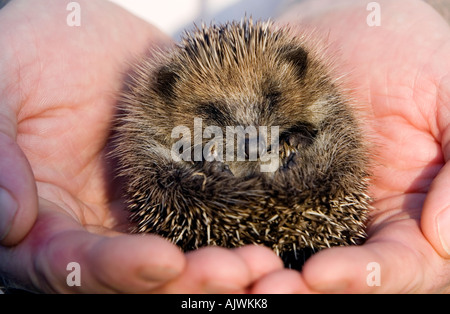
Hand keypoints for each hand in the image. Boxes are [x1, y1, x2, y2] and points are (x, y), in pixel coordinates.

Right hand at [0, 0, 283, 292]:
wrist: (87, 32)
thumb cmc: (29, 53)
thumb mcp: (0, 94)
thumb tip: (8, 222)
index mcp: (43, 223)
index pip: (72, 266)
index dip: (115, 270)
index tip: (163, 261)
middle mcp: (94, 229)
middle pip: (139, 276)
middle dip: (185, 281)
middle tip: (235, 273)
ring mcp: (141, 210)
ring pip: (181, 256)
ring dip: (220, 268)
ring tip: (261, 264)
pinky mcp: (179, 187)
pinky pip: (209, 218)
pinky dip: (237, 231)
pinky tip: (267, 234)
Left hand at [251, 0, 449, 292]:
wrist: (344, 33)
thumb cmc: (409, 57)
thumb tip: (444, 239)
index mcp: (411, 216)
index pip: (399, 266)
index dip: (366, 277)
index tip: (322, 273)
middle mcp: (360, 223)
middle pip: (338, 276)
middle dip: (305, 288)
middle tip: (266, 287)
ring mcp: (313, 209)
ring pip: (293, 258)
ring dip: (266, 274)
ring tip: (234, 276)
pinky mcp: (272, 190)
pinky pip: (254, 223)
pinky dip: (238, 242)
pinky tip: (215, 248)